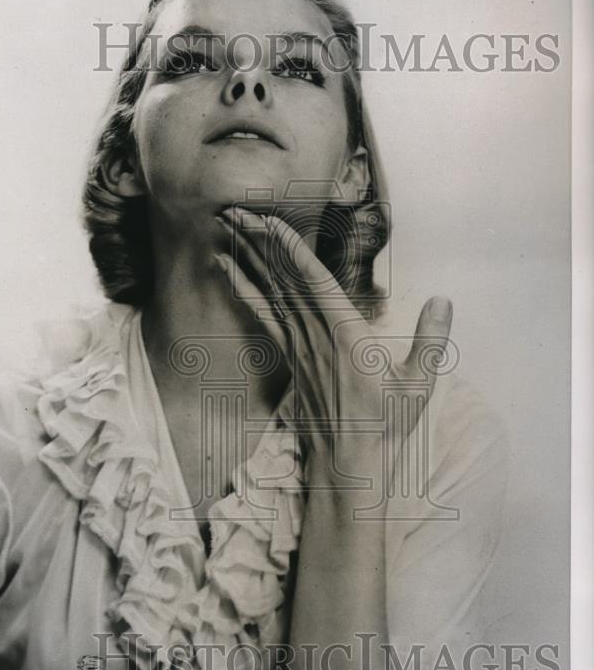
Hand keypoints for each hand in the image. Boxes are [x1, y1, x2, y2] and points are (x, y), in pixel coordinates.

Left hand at [215, 205, 453, 488]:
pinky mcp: (290, 357)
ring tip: (226, 228)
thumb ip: (431, 340)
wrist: (347, 460)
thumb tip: (443, 300)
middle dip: (259, 242)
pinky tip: (226, 272)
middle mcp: (315, 334)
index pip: (314, 281)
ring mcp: (298, 345)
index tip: (270, 221)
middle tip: (235, 209)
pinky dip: (243, 289)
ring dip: (248, 257)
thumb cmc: (385, 422)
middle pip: (283, 279)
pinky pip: (263, 315)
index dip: (292, 249)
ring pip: (270, 291)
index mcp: (347, 334)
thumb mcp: (418, 383)